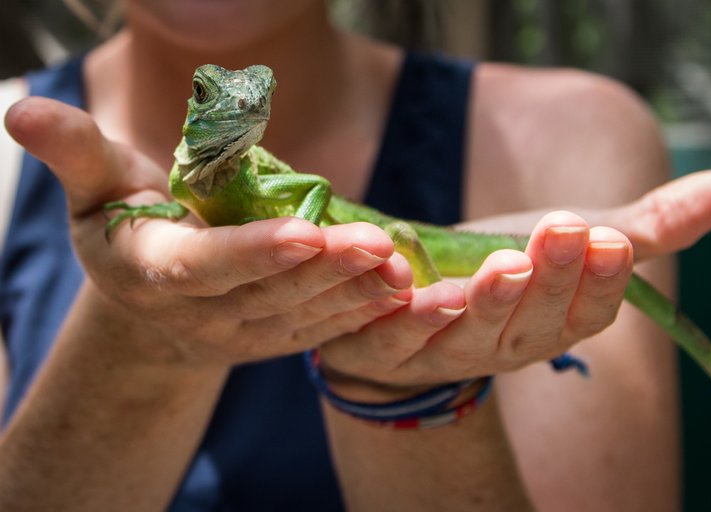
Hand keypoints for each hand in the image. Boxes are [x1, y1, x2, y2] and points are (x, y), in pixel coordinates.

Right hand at [5, 98, 412, 365]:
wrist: (150, 291)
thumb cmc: (125, 223)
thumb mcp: (97, 186)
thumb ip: (76, 153)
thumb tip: (23, 111)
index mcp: (152, 273)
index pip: (205, 266)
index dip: (255, 251)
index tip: (308, 229)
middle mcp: (198, 315)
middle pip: (269, 293)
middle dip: (326, 268)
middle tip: (379, 242)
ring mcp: (239, 335)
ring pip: (301, 316)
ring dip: (354, 292)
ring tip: (401, 266)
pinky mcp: (271, 342)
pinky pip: (317, 332)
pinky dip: (358, 314)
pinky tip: (398, 294)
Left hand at [319, 210, 631, 393]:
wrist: (413, 306)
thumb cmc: (503, 275)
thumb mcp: (568, 246)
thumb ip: (642, 226)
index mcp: (550, 326)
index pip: (587, 315)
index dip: (601, 283)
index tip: (612, 240)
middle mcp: (501, 347)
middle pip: (532, 325)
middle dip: (554, 281)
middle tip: (569, 231)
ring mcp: (441, 350)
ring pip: (467, 336)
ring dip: (488, 303)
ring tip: (506, 266)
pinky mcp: (383, 340)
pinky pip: (389, 332)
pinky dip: (399, 307)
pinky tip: (405, 275)